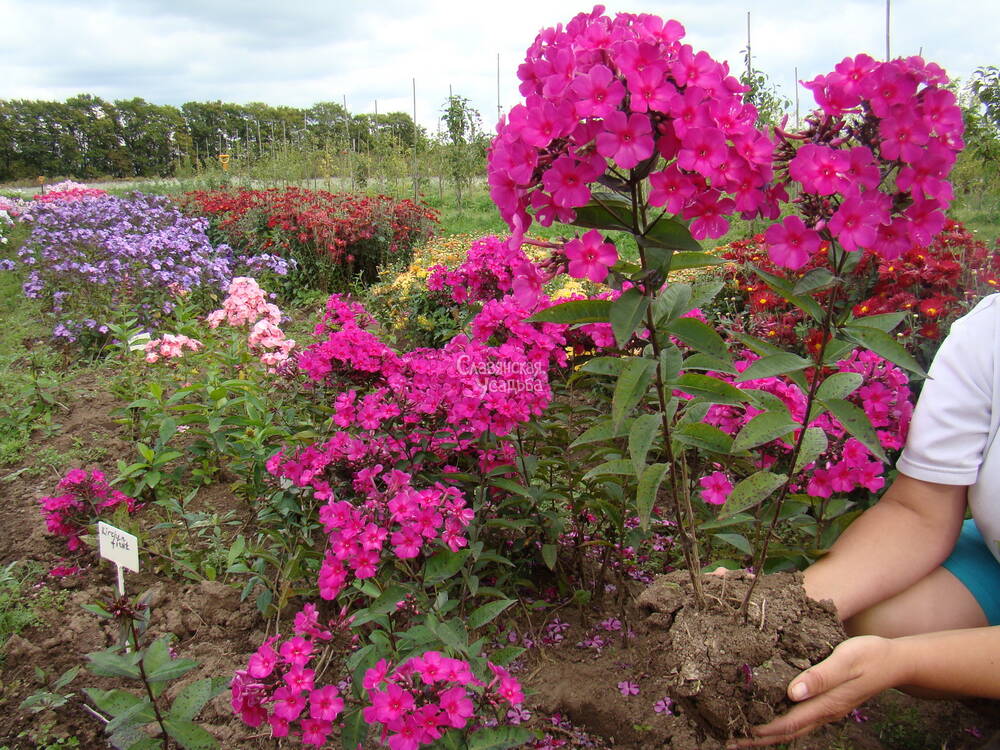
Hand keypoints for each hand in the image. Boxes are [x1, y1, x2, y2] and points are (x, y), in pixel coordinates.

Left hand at [727, 635, 902, 747]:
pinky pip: (800, 718)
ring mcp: (827, 710)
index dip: (762, 730)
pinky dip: (781, 722)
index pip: (787, 723)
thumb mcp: (845, 661)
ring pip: (793, 728)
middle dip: (758, 739)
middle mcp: (824, 712)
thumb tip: (792, 692)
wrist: (895, 661)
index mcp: (825, 704)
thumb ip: (820, 677)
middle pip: (786, 732)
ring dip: (768, 734)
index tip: (738, 732)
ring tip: (743, 735)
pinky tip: (770, 716)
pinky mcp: (828, 703)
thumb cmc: (870, 656)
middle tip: (730, 739)